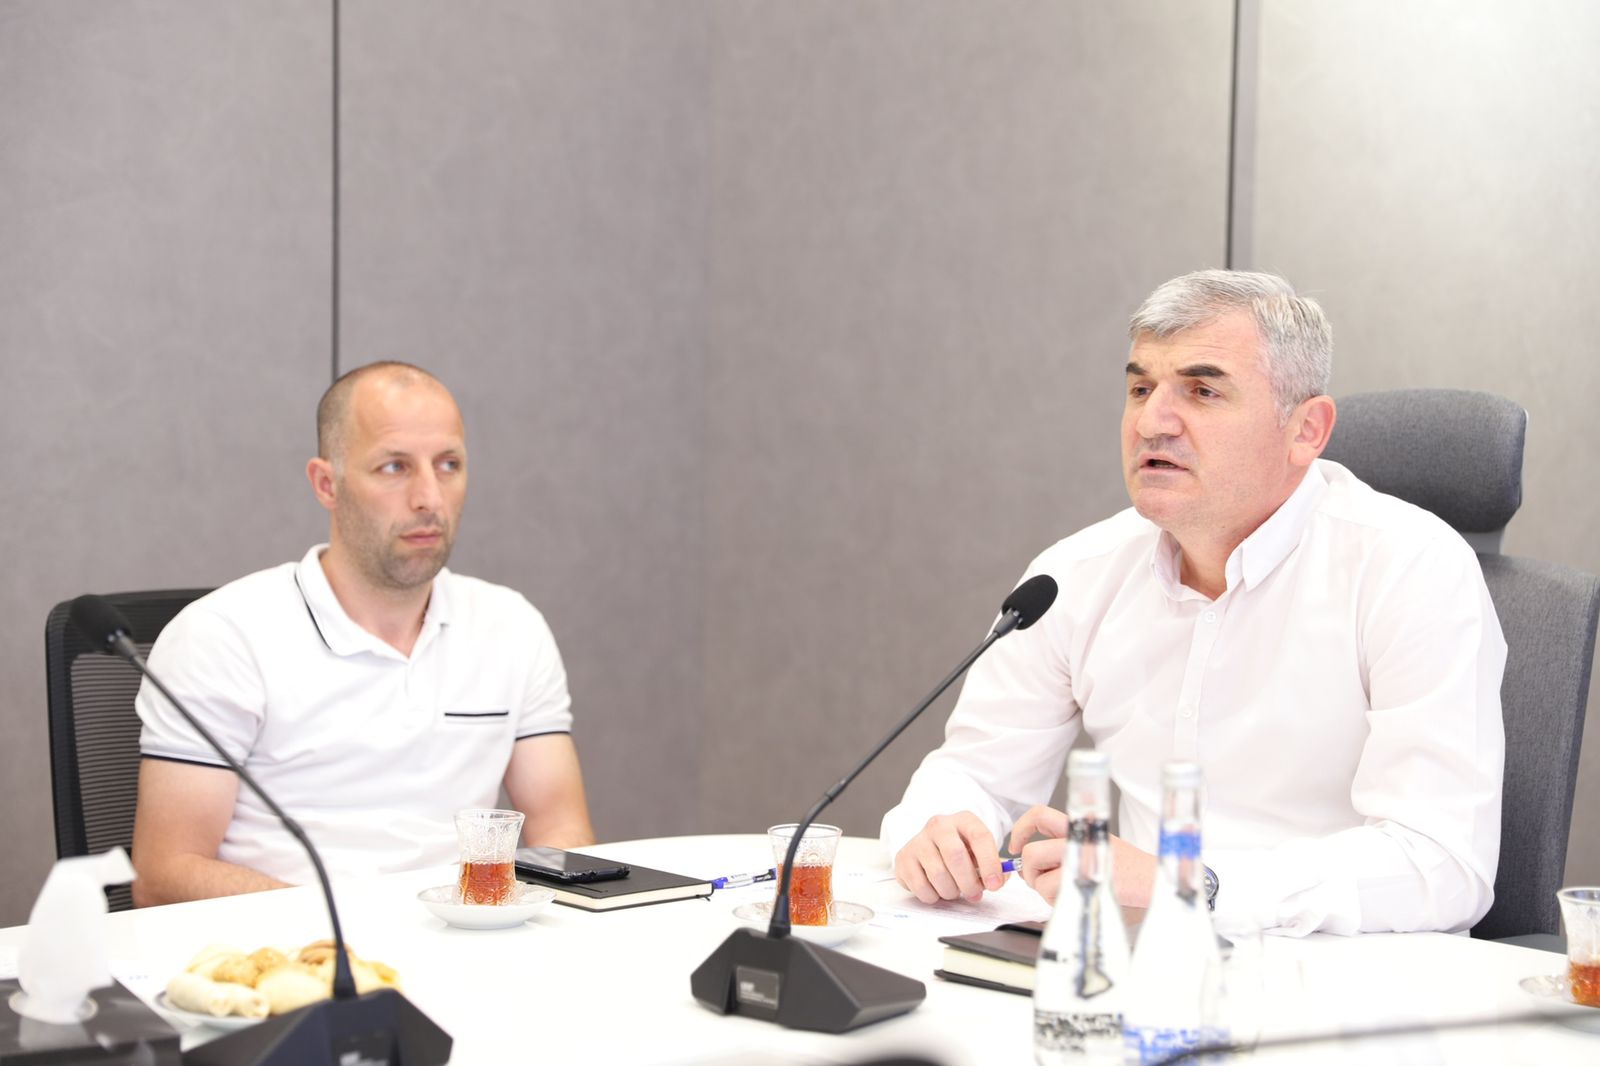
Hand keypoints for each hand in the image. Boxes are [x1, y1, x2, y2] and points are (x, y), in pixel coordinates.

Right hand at [893, 812, 1007, 903]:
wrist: (930, 846)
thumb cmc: (960, 851)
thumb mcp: (979, 852)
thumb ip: (994, 866)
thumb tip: (999, 880)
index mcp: (963, 820)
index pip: (980, 837)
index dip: (990, 863)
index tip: (994, 884)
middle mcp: (939, 825)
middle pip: (955, 856)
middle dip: (968, 882)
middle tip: (974, 894)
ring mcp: (918, 840)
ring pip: (938, 874)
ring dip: (951, 891)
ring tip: (954, 890)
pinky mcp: (903, 858)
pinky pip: (920, 886)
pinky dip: (933, 896)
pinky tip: (937, 890)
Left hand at [1008, 806, 1156, 907]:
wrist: (1150, 880)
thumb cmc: (1122, 869)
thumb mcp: (1092, 846)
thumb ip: (1060, 850)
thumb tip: (1025, 865)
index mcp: (1079, 826)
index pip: (1040, 814)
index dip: (1021, 829)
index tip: (1016, 846)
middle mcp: (1077, 838)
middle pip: (1031, 851)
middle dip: (1029, 872)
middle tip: (1041, 880)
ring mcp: (1078, 859)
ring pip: (1037, 876)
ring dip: (1044, 890)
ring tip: (1065, 891)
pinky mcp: (1080, 880)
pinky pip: (1050, 893)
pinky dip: (1055, 901)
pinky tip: (1074, 897)